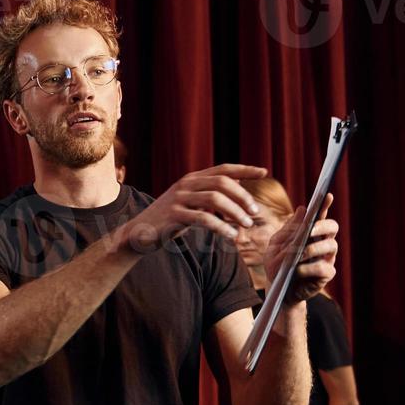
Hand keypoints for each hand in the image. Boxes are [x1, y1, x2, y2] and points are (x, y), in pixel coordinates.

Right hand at [122, 163, 267, 250]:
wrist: (139, 233)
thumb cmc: (169, 219)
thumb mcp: (191, 202)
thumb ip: (211, 192)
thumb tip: (240, 183)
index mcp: (192, 179)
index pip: (223, 169)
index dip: (245, 169)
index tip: (265, 172)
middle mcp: (185, 185)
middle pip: (222, 183)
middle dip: (243, 197)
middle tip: (255, 212)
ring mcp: (178, 199)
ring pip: (215, 199)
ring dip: (235, 212)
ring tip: (246, 225)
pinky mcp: (174, 215)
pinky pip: (204, 218)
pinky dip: (221, 227)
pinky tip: (231, 235)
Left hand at [265, 193, 339, 304]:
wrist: (278, 290)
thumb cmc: (278, 266)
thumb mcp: (276, 246)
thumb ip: (288, 230)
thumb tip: (302, 209)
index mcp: (310, 233)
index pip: (319, 216)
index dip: (324, 205)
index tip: (326, 194)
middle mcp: (322, 243)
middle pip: (333, 227)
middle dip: (322, 226)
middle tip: (310, 229)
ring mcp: (327, 258)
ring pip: (331, 245)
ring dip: (313, 248)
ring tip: (298, 255)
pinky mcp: (327, 274)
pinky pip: (323, 267)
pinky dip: (309, 268)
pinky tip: (298, 271)